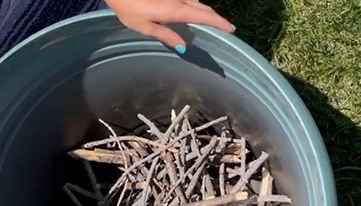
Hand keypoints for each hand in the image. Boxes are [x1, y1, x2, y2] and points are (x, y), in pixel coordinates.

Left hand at [105, 0, 234, 53]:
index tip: (231, 29)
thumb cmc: (129, 8)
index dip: (219, 23)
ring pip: (196, 2)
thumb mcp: (145, 27)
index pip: (204, 16)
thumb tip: (183, 47)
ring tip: (212, 21)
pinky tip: (192, 11)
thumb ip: (166, 35)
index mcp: (175, 10)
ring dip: (205, 11)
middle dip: (216, 18)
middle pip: (203, 8)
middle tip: (226, 27)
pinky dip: (195, 6)